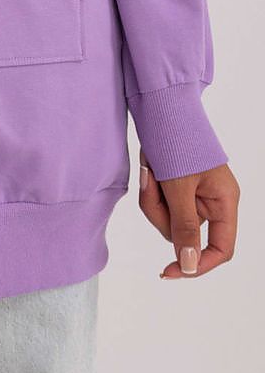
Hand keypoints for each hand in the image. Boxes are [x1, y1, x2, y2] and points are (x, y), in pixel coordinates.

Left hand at [137, 148, 239, 278]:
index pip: (220, 249)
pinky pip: (158, 202)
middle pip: (184, 234)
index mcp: (224, 200)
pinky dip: (149, 188)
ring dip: (152, 197)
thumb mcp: (179, 185)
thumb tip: (190, 266)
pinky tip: (148, 166)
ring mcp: (191, 192)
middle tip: (152, 181)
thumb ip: (185, 226)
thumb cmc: (176, 137)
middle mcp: (210, 200)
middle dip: (161, 213)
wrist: (159, 102)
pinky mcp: (173, 184)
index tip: (169, 271)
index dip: (197, 264)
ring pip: (166, 218)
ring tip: (150, 168)